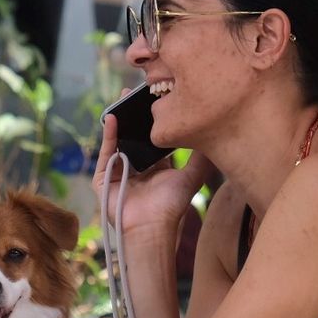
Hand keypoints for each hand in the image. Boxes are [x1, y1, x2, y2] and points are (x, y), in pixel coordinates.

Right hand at [93, 108, 214, 237]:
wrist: (151, 227)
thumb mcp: (191, 177)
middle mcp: (136, 167)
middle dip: (134, 114)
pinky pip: (104, 152)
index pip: (153, 139)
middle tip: (136, 91)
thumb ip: (201, 159)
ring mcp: (118, 172)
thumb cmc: (171, 206)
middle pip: (134, 135)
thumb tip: (214, 136)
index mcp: (155, 168)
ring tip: (123, 97)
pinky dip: (108, 134)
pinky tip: (112, 117)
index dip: (155, 120)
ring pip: (118, 140)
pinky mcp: (102, 178)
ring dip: (120, 118)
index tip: (158, 98)